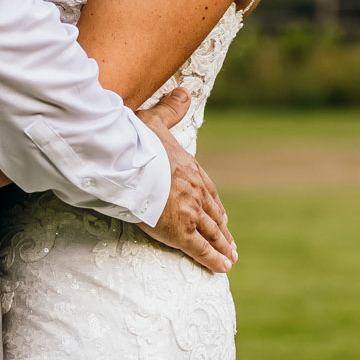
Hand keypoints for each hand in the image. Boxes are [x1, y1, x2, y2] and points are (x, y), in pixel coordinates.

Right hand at [136, 90, 236, 275]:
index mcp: (190, 169)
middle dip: (222, 229)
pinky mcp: (181, 231)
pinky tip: (223, 268)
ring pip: (212, 233)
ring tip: (231, 257)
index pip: (208, 191)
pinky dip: (213, 259)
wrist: (129, 163)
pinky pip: (201, 249)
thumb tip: (184, 91)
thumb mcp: (154, 119)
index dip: (214, 204)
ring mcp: (191, 212)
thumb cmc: (136, 141)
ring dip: (223, 246)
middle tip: (230, 242)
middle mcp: (196, 191)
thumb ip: (171, 109)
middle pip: (214, 214)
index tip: (220, 214)